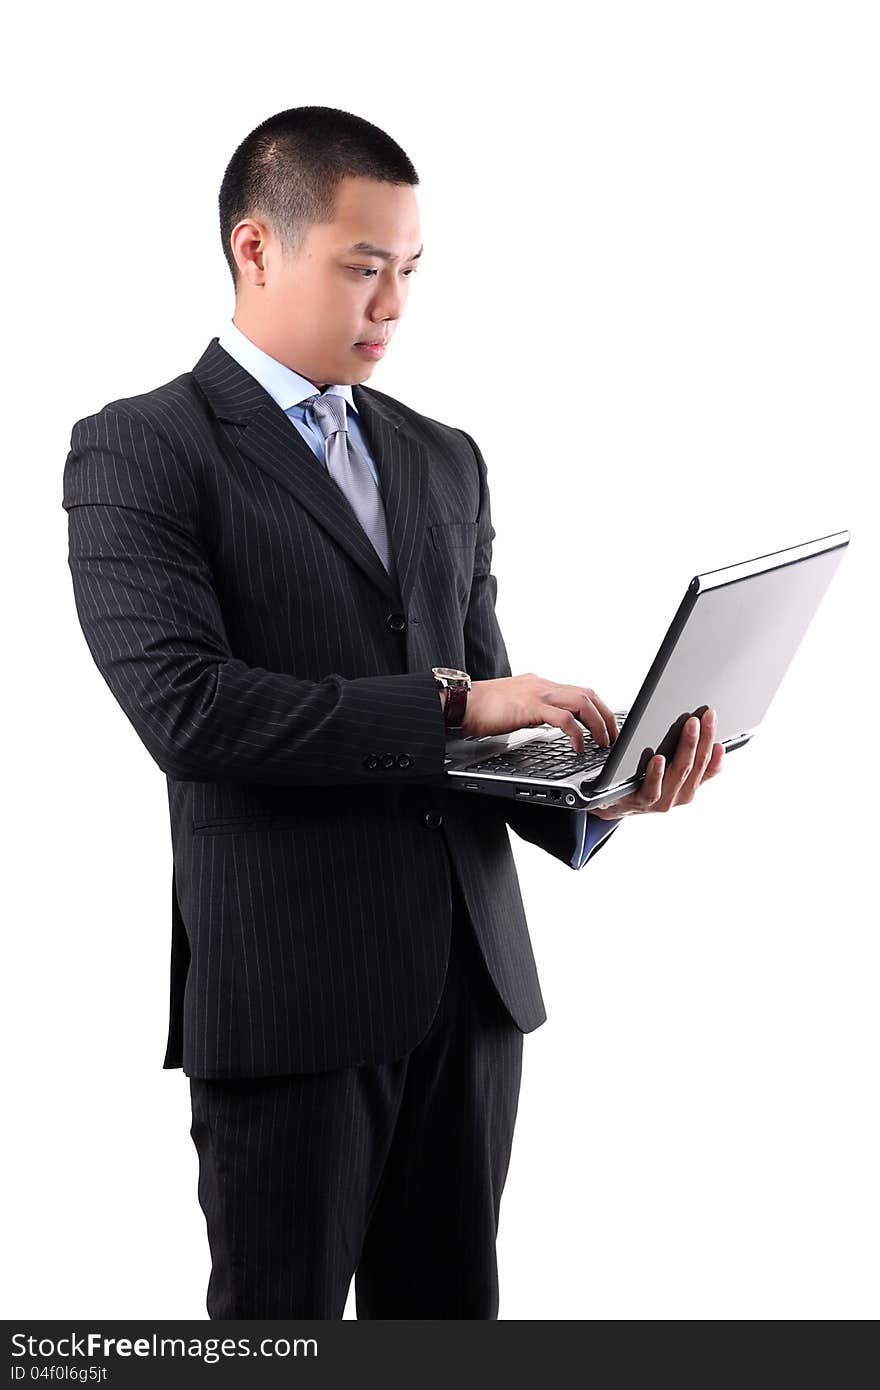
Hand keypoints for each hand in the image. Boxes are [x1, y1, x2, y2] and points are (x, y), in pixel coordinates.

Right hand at [462, 673, 617, 749]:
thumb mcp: (516, 706)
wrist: (460, 702)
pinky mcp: (530, 707)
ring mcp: (537, 694)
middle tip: (613, 738)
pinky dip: (576, 733)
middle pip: (588, 694)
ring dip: (597, 724)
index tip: (606, 726)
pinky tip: (579, 746)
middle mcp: (543, 685)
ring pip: (582, 702)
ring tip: (602, 743)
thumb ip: (534, 710)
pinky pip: (563, 719)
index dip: (598, 709)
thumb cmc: (481, 708)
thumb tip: (549, 723)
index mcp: (541, 685)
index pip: (579, 691)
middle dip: (606, 717)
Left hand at [591, 708, 724, 818]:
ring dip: (686, 748)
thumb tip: (716, 745)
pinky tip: (658, 757)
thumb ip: (693, 763)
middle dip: (701, 739)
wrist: (611, 803)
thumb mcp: (672, 774)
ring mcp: (660, 801)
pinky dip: (656, 773)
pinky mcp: (639, 801)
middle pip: (694, 765)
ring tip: (689, 727)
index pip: (708, 765)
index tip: (714, 720)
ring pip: (678, 774)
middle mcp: (678, 796)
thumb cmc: (643, 783)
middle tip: (703, 716)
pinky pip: (652, 789)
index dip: (713, 743)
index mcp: (688, 788)